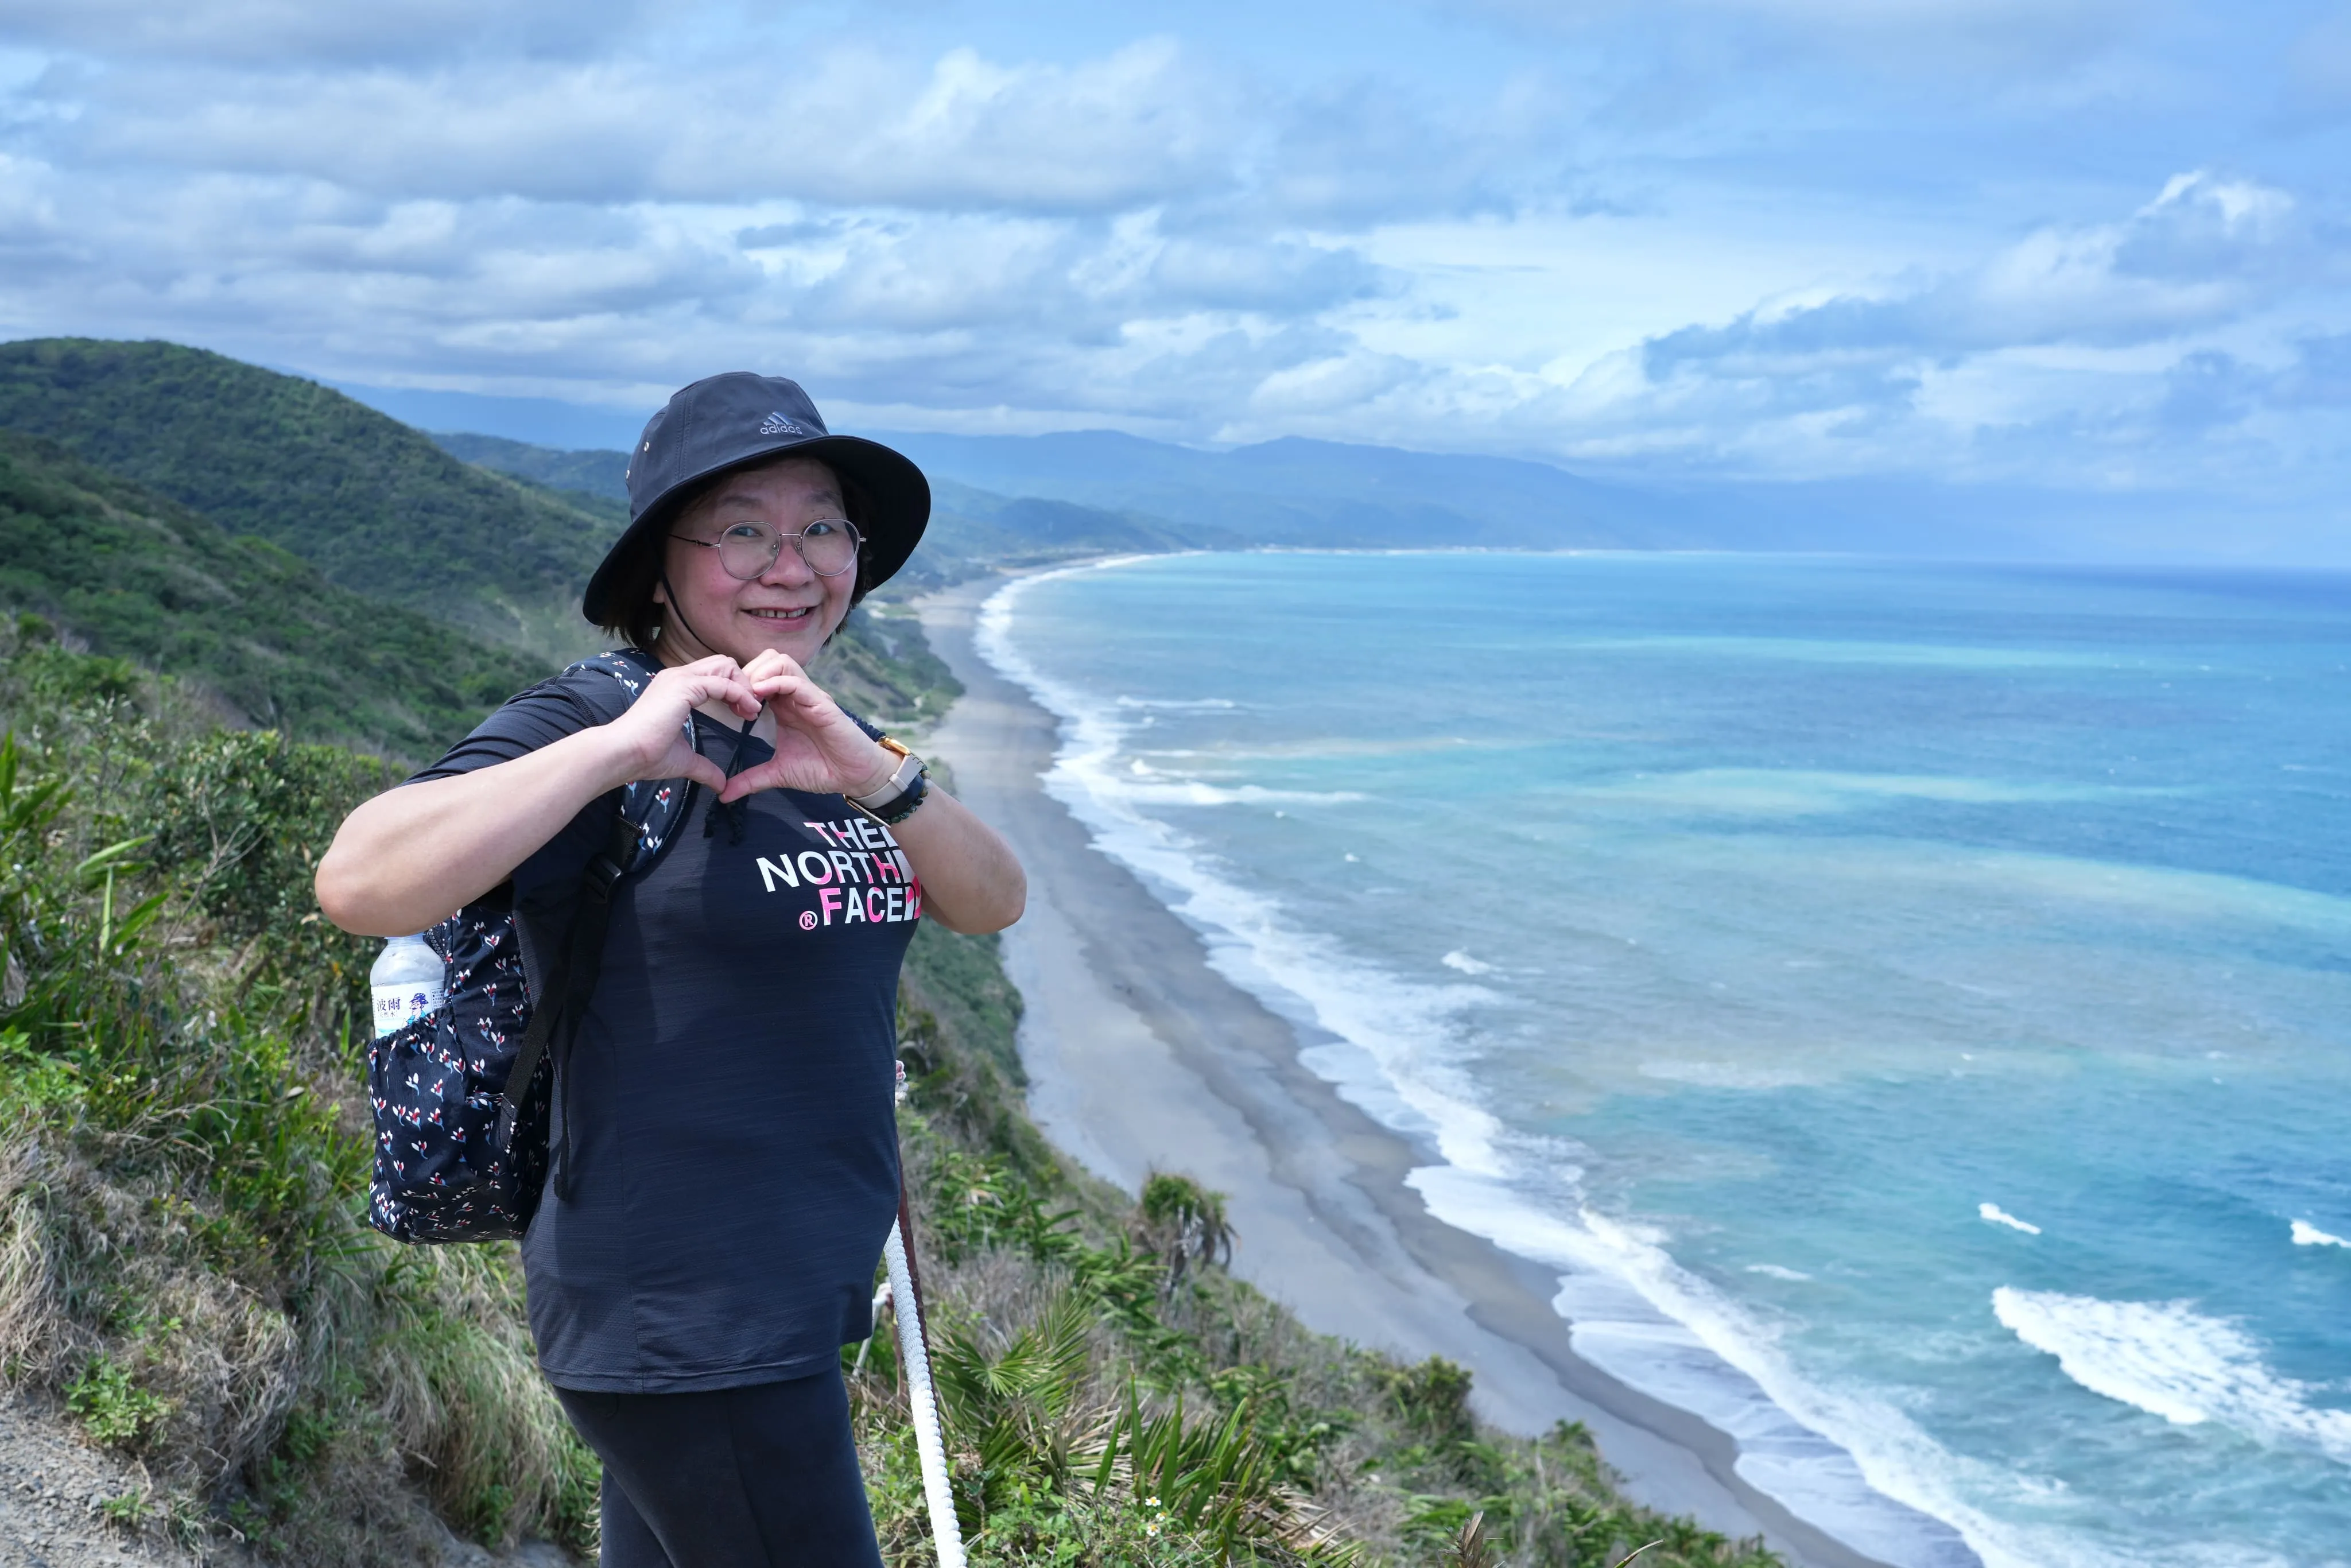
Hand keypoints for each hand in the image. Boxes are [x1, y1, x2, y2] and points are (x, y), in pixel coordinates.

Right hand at [601, 656, 761, 793]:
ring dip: (744, 686)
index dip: (734, 689)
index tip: (744, 713)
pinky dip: (740, 694)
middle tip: (750, 711)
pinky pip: (722, 682)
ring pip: (725, 665)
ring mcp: (679, 678)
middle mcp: (677, 677)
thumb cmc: (645, 756)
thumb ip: (704, 768)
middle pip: (722, 663)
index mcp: (675, 688)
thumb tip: (720, 785)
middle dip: (742, 683)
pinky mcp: (684, 687)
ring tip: (751, 711)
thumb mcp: (684, 760)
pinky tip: (747, 711)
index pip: (713, 674)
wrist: (623, 754)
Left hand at [717, 651, 895, 802]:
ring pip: (781, 661)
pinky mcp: (821, 703)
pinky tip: (762, 698)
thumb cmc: (822, 769)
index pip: (759, 675)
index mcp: (784, 706)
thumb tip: (724, 795)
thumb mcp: (778, 773)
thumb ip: (751, 779)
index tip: (729, 707)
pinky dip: (776, 683)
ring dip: (760, 674)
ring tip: (750, 698)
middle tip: (737, 699)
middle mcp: (795, 695)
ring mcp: (809, 696)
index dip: (739, 685)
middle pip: (768, 659)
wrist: (853, 776)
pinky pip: (796, 681)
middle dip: (747, 673)